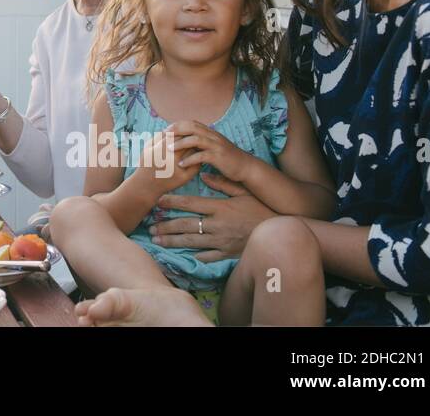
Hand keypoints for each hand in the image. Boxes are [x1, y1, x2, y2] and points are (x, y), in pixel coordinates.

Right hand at [134, 129, 200, 194]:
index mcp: (160, 149)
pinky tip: (194, 158)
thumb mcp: (147, 147)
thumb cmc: (146, 163)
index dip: (181, 132)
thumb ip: (159, 136)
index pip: (178, 134)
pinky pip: (196, 165)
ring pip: (193, 152)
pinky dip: (197, 160)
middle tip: (191, 139)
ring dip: (195, 148)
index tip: (182, 133)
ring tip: (193, 147)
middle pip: (187, 142)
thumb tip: (173, 127)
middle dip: (190, 139)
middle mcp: (170, 158)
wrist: (146, 186)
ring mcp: (178, 169)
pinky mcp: (184, 178)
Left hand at [149, 173, 277, 259]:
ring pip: (191, 242)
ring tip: (157, 240)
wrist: (280, 233)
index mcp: (219, 207)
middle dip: (165, 226)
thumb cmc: (262, 209)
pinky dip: (196, 255)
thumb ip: (223, 183)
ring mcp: (221, 241)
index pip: (190, 203)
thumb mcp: (244, 192)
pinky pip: (208, 255)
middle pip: (185, 225)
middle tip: (150, 227)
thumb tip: (205, 173)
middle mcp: (217, 225)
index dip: (171, 202)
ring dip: (172, 241)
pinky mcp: (227, 253)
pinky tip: (185, 254)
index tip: (157, 201)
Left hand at [168, 120, 254, 183]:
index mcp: (210, 132)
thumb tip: (187, 140)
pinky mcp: (218, 157)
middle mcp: (213, 136)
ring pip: (195, 139)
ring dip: (180, 143)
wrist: (245, 166)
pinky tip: (181, 164)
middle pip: (191, 127)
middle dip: (176, 130)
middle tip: (163, 136)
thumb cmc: (227, 158)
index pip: (191, 123)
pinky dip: (190, 159)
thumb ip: (202, 141)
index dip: (177, 124)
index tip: (165, 130)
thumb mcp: (214, 146)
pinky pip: (201, 156)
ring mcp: (216, 146)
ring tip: (168, 149)